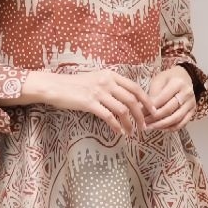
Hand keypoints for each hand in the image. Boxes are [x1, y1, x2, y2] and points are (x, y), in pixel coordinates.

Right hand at [13, 69, 156, 136]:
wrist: (55, 86)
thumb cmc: (74, 85)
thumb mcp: (95, 79)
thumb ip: (110, 85)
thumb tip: (126, 98)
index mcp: (110, 75)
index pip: (134, 87)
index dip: (146, 100)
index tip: (152, 110)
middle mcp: (106, 81)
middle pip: (132, 99)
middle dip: (141, 115)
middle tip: (144, 126)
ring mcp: (98, 92)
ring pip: (122, 109)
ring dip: (129, 123)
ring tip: (131, 132)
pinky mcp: (89, 103)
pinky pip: (108, 116)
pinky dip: (116, 126)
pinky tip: (118, 132)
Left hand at [144, 66, 196, 130]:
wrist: (184, 77)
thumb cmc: (168, 79)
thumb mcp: (158, 81)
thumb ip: (152, 95)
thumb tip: (143, 111)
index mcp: (178, 83)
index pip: (162, 99)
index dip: (150, 108)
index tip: (139, 113)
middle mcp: (187, 93)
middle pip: (169, 110)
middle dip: (154, 118)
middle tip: (142, 123)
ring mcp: (191, 103)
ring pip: (176, 118)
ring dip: (161, 125)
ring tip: (149, 127)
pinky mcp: (193, 111)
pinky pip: (182, 123)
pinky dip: (171, 128)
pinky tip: (160, 129)